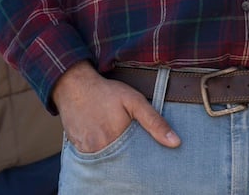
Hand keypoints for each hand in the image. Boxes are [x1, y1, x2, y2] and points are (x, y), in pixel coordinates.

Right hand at [52, 62, 180, 151]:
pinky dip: (99, 152)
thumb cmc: (105, 91)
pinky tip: (101, 140)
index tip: (143, 153)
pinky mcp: (77, 148)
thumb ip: (154, 121)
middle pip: (120, 163)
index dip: (141, 159)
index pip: (135, 161)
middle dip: (126, 157)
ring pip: (106, 161)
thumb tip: (176, 142)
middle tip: (127, 143)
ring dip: (112, 155)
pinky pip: (91, 158)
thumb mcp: (134, 101)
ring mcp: (87, 150)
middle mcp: (99, 148)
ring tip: (114, 140)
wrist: (73, 84)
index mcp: (115, 139)